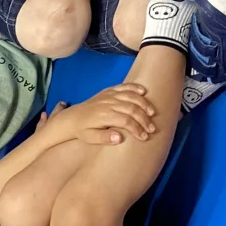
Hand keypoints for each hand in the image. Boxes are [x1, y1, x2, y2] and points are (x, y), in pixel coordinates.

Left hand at [43, 84, 159, 145]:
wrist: (72, 118)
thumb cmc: (82, 130)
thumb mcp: (90, 138)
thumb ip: (104, 138)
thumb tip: (120, 138)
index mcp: (104, 116)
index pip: (126, 121)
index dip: (137, 129)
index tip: (144, 137)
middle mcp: (108, 103)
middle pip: (132, 109)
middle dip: (144, 119)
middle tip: (152, 129)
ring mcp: (109, 95)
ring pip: (131, 96)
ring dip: (144, 104)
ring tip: (152, 113)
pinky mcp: (109, 91)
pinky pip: (124, 86)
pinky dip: (135, 87)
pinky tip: (144, 92)